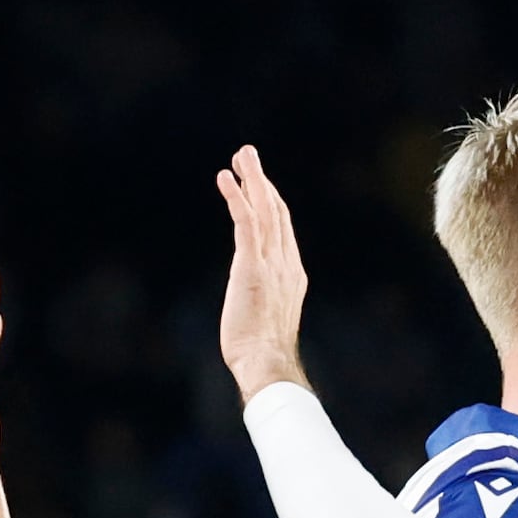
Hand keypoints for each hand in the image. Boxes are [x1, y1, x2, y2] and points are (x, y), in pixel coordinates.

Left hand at [213, 146, 311, 399]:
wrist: (267, 363)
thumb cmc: (263, 354)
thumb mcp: (267, 321)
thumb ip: (265, 303)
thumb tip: (256, 307)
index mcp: (292, 273)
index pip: (282, 229)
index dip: (271, 202)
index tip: (260, 184)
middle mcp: (285, 262)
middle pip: (276, 211)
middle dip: (263, 181)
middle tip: (248, 156)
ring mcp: (271, 262)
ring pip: (264, 209)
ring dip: (253, 178)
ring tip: (242, 154)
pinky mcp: (251, 265)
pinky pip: (245, 221)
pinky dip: (236, 196)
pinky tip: (225, 177)